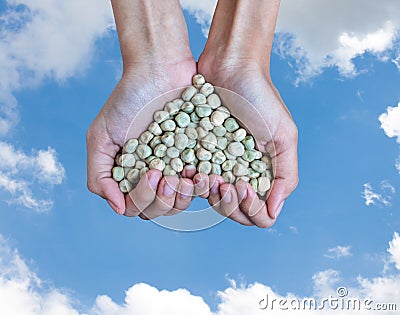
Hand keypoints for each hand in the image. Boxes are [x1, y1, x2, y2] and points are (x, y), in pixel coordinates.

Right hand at [86, 62, 196, 217]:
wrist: (160, 70)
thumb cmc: (128, 99)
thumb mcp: (101, 136)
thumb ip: (99, 174)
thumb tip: (119, 208)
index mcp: (132, 173)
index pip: (138, 206)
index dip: (144, 199)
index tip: (151, 171)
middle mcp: (155, 174)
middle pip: (160, 209)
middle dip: (163, 199)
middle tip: (165, 174)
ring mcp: (178, 167)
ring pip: (182, 201)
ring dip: (183, 197)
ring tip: (187, 177)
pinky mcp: (200, 156)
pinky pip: (204, 183)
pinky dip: (203, 186)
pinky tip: (203, 175)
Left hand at [197, 58, 298, 227]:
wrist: (229, 66)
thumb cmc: (260, 97)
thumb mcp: (283, 134)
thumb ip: (286, 174)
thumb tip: (274, 210)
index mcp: (263, 173)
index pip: (259, 215)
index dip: (251, 209)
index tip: (243, 185)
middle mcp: (241, 174)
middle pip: (234, 213)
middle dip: (228, 204)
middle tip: (222, 181)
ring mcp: (218, 164)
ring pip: (211, 201)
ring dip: (207, 195)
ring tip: (204, 174)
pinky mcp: (196, 152)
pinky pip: (191, 180)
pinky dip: (190, 182)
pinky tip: (188, 169)